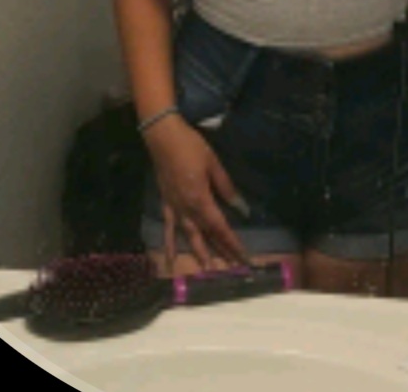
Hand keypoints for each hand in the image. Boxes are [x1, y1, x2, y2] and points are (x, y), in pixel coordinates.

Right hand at [143, 116, 250, 270]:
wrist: (163, 136)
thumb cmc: (191, 146)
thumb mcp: (214, 164)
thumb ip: (226, 187)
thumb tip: (241, 208)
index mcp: (201, 199)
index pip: (220, 227)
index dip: (232, 243)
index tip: (244, 257)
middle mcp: (187, 208)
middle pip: (207, 234)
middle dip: (221, 251)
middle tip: (234, 267)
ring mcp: (175, 207)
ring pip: (189, 235)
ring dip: (199, 253)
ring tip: (209, 270)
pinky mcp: (166, 203)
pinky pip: (168, 227)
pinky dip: (169, 244)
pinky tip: (168, 259)